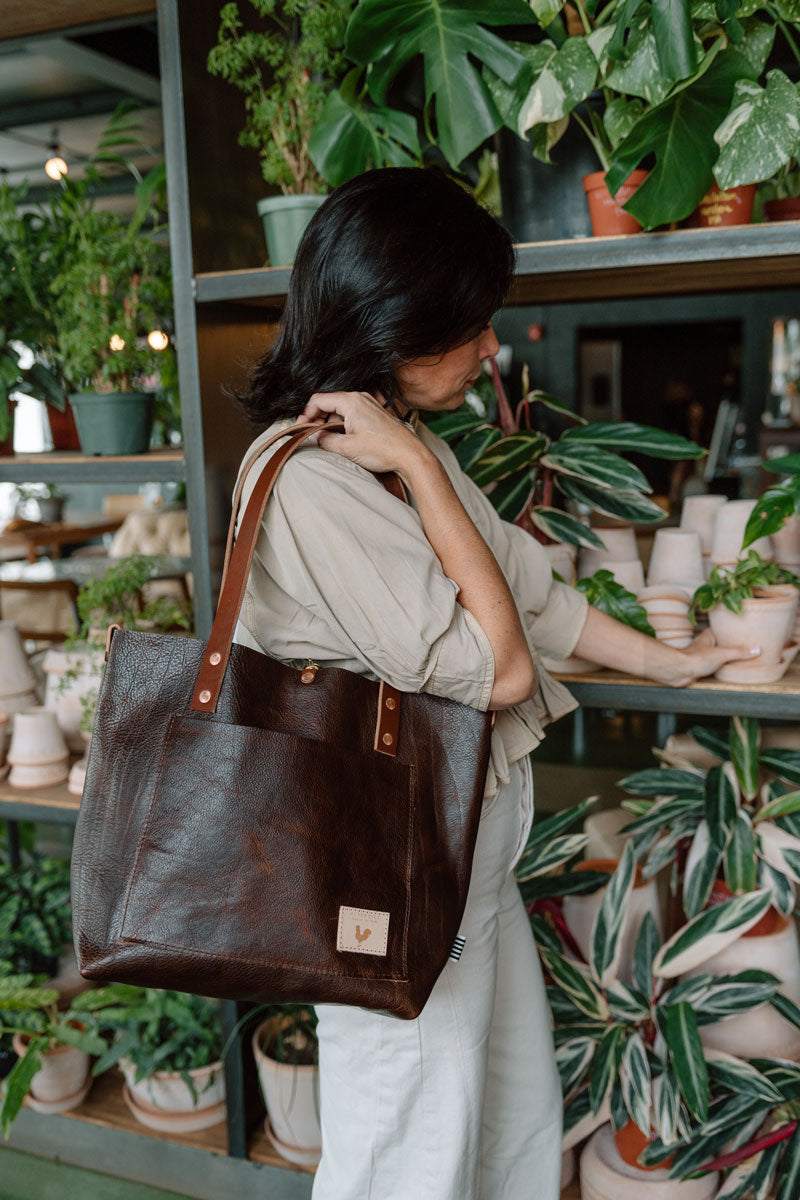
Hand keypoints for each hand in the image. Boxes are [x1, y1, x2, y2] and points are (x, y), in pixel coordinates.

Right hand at [298, 390, 427, 477]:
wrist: (410, 455)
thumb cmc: (382, 450)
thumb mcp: (347, 448)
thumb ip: (324, 440)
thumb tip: (314, 438)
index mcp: (351, 401)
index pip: (318, 400)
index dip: (305, 415)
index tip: (300, 429)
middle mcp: (360, 398)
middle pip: (329, 403)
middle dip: (316, 419)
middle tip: (310, 435)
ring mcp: (369, 404)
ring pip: (340, 410)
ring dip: (329, 423)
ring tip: (325, 440)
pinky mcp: (374, 414)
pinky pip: (352, 414)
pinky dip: (342, 424)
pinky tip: (341, 439)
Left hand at [665, 628, 760, 686]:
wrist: (678, 672)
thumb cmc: (695, 658)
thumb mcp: (722, 654)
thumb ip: (738, 652)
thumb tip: (756, 649)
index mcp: (709, 636)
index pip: (722, 630)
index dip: (732, 631)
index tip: (745, 631)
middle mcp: (706, 645)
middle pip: (722, 644)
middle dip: (732, 646)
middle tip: (748, 647)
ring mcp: (703, 656)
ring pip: (719, 656)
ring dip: (728, 658)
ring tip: (743, 659)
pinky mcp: (701, 668)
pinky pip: (716, 667)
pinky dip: (723, 668)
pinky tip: (731, 671)